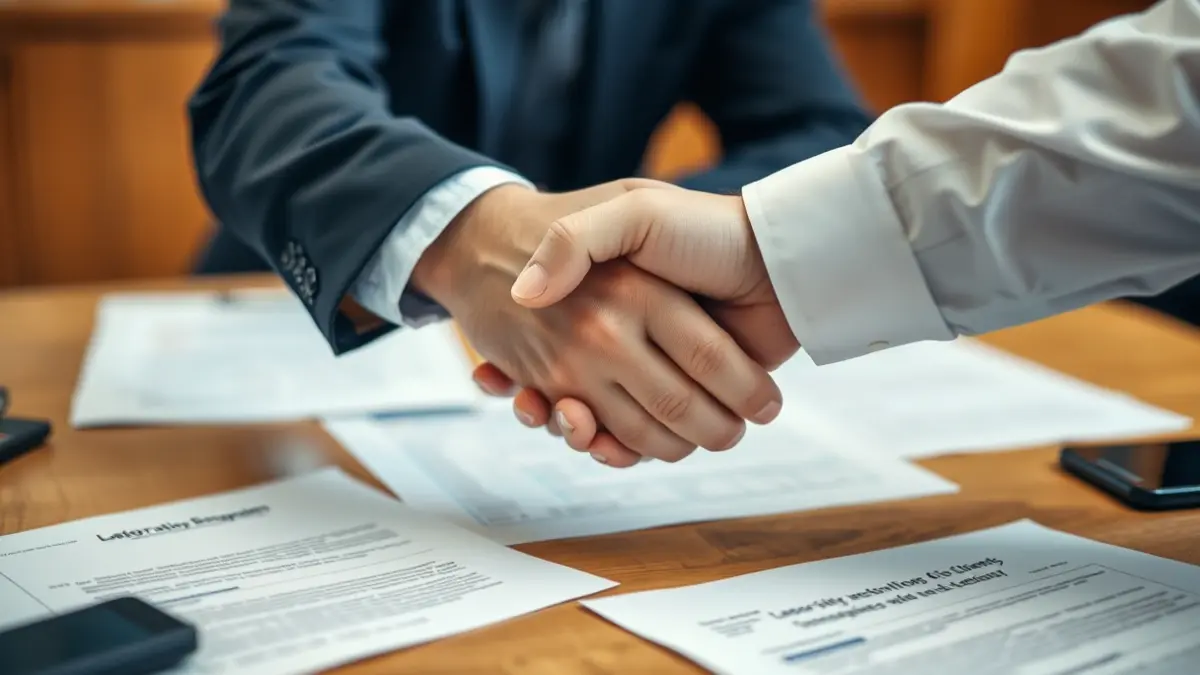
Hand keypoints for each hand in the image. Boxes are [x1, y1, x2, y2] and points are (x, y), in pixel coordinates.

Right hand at [412, 181, 782, 465]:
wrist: (779, 253)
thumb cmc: (705, 228)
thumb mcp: (632, 209)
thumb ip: (576, 240)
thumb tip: (525, 294)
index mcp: (612, 305)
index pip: (556, 351)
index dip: (535, 372)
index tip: (514, 384)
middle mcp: (627, 340)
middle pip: (584, 399)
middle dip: (567, 417)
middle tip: (563, 412)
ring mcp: (655, 370)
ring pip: (608, 426)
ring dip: (586, 437)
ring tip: (574, 422)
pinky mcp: (688, 396)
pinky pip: (640, 438)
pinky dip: (619, 451)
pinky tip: (598, 440)